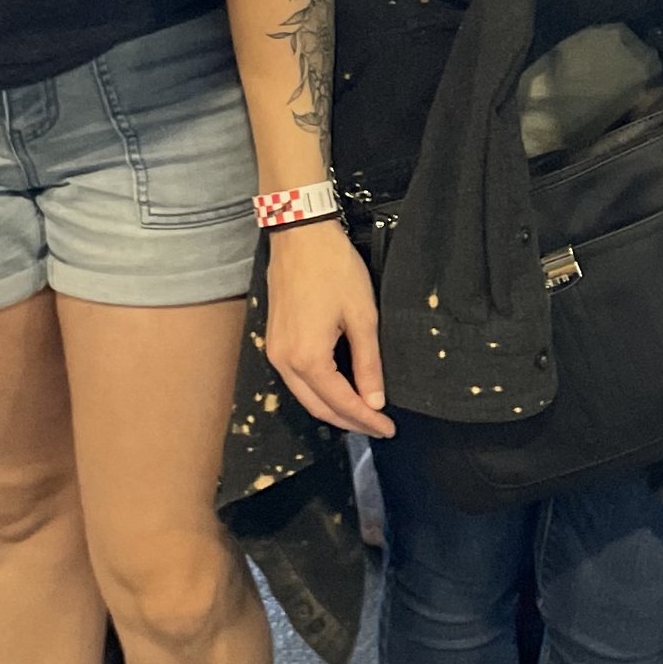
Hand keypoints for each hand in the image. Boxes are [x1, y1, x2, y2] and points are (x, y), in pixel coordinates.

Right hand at [262, 216, 391, 438]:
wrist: (299, 234)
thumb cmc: (334, 269)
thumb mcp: (362, 316)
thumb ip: (368, 363)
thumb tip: (375, 401)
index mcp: (308, 358)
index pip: (342, 402)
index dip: (367, 420)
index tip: (389, 429)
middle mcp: (285, 362)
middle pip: (319, 407)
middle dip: (349, 421)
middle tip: (378, 427)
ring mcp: (275, 351)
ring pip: (305, 396)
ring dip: (333, 408)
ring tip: (362, 413)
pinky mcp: (273, 340)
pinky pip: (296, 380)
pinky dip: (318, 391)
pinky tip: (338, 389)